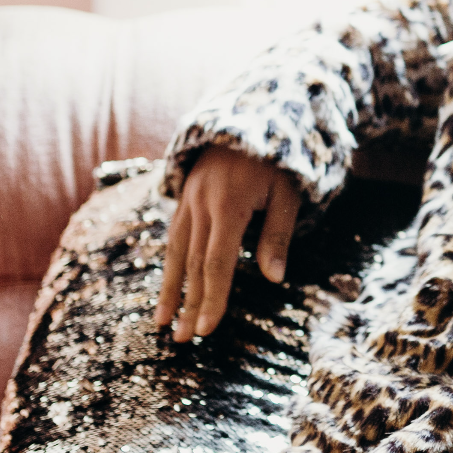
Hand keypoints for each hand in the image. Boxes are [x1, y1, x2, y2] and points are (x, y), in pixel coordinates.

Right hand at [155, 147, 302, 340]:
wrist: (251, 112)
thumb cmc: (278, 158)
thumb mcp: (288, 192)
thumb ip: (277, 235)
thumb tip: (274, 279)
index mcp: (228, 206)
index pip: (216, 262)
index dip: (211, 298)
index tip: (206, 329)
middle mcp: (201, 205)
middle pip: (192, 264)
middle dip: (188, 304)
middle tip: (182, 340)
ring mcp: (188, 200)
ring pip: (175, 251)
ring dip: (170, 289)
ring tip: (164, 322)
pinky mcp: (184, 197)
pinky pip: (174, 235)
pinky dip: (170, 264)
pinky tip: (169, 285)